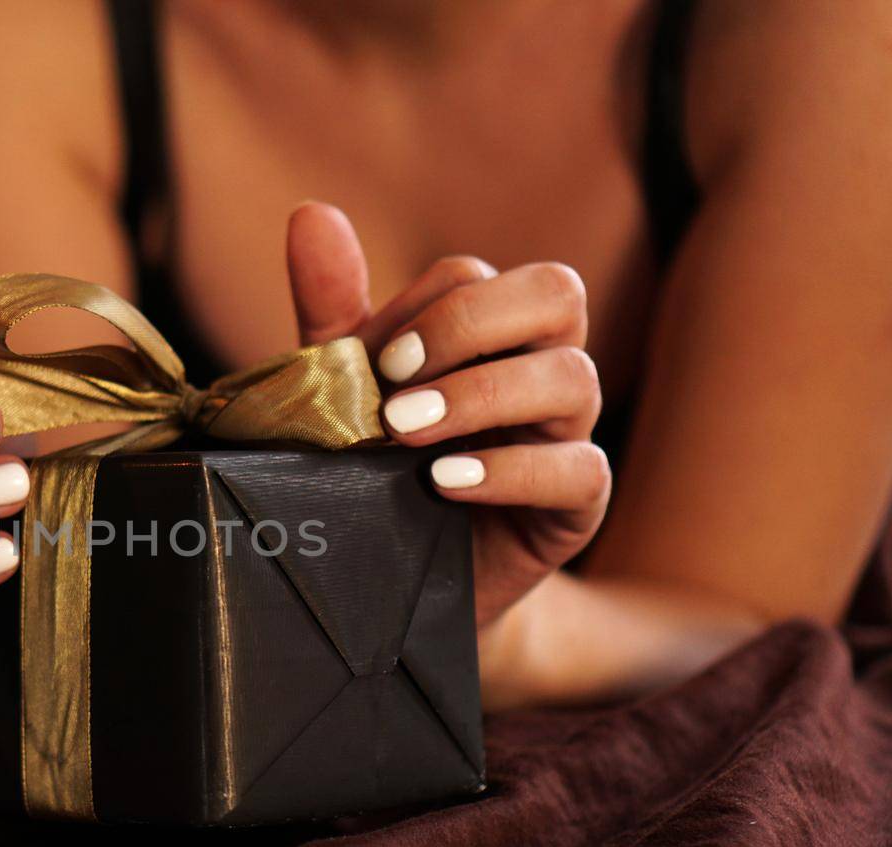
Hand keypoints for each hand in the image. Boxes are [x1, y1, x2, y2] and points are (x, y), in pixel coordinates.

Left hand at [287, 202, 610, 629]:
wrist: (391, 587)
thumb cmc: (369, 477)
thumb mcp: (338, 396)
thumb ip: (329, 313)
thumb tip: (311, 214)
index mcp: (485, 335)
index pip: (476, 276)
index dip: (419, 308)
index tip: (368, 360)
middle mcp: (537, 371)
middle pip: (556, 292)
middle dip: (470, 323)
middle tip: (394, 375)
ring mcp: (565, 436)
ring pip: (575, 376)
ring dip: (483, 394)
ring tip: (406, 431)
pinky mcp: (575, 507)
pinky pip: (580, 470)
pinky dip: (510, 469)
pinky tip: (444, 483)